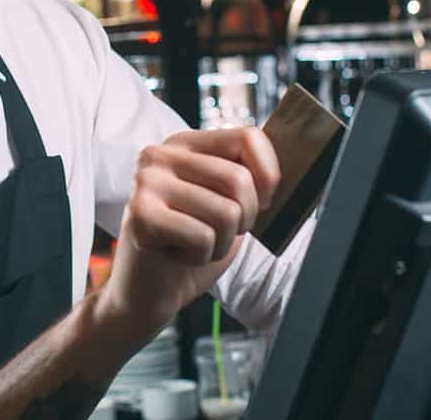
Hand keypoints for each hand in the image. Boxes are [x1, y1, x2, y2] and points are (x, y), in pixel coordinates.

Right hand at [97, 128, 279, 336]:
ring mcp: (147, 182)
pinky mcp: (140, 214)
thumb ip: (248, 182)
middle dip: (244, 220)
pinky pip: (203, 236)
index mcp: (186, 144)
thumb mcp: (227, 206)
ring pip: (226, 212)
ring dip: (221, 243)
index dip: (269, 175)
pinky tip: (179, 255)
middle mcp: (161, 155)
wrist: (147, 293)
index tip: (261, 203)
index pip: (248, 137)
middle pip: (239, 179)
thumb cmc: (191, 248)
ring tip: (196, 246)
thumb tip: (290, 175)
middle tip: (219, 234)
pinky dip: (201, 256)